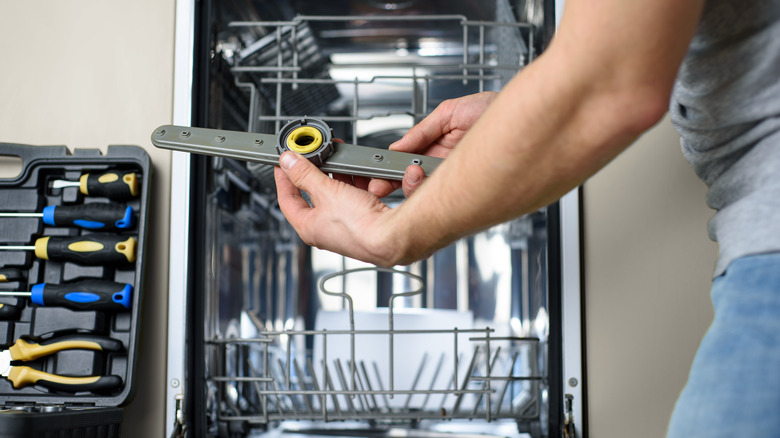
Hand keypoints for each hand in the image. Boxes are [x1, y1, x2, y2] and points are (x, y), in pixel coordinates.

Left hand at [274, 151, 405, 265]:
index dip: (284, 178)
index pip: (287, 199)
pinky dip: (357, 185)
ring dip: (341, 178)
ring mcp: (344, 226)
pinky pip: (355, 198)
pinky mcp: (363, 221)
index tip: (284, 163)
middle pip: (314, 194)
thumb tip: (288, 162)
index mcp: (308, 227)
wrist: (393, 238)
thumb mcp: (326, 191)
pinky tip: (363, 177)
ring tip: (343, 164)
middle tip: (316, 157)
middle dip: (318, 173)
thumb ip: (305, 173)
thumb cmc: (360, 227)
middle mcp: (325, 230)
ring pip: (337, 194)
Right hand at [368, 91, 498, 197]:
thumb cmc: (493, 109)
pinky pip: (447, 195)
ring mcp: (456, 177)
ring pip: (427, 192)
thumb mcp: (450, 113)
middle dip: (393, 185)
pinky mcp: (469, 185)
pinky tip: (425, 181)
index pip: (407, 163)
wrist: (524, 115)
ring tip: (410, 174)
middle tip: (379, 186)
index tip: (375, 174)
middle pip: (412, 182)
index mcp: (436, 147)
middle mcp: (444, 165)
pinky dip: (432, 191)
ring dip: (412, 187)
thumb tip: (397, 146)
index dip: (389, 169)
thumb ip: (421, 131)